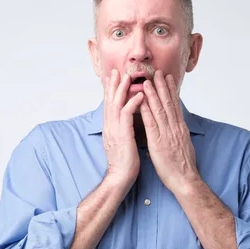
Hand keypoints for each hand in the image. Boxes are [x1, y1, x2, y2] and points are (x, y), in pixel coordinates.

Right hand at [102, 69, 144, 188]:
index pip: (109, 105)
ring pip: (116, 104)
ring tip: (128, 77)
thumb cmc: (124, 162)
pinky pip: (126, 116)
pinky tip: (139, 95)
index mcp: (110, 128)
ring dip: (122, 89)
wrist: (120, 177)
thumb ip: (121, 130)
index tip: (113, 78)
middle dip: (113, 85)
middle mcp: (110, 126)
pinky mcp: (122, 135)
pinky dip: (132, 104)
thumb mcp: (120, 142)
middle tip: (116, 71)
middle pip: (110, 101)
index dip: (111, 91)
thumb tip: (123, 123)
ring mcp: (115, 130)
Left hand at [139, 70, 199, 191]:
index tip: (168, 79)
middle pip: (168, 103)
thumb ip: (179, 134)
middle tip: (158, 72)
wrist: (185, 179)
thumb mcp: (184, 145)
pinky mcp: (158, 142)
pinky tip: (141, 101)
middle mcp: (175, 128)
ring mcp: (167, 134)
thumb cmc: (183, 167)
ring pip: (160, 110)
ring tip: (147, 81)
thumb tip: (178, 127)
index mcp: (180, 129)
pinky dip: (146, 110)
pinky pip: (151, 123)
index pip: (175, 106)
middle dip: (162, 86)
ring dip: (153, 94)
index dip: (171, 91)